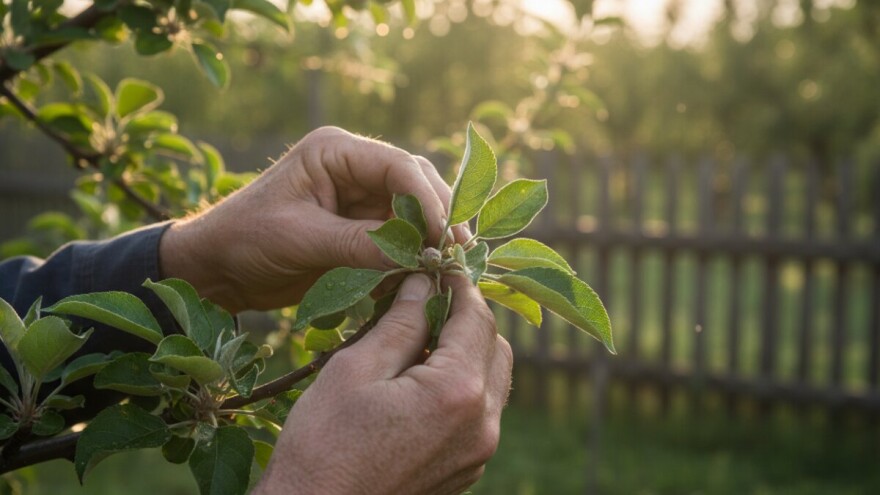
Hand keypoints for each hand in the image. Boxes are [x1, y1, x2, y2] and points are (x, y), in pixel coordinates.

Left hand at [160, 127, 462, 312]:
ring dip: (428, 239)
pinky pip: (397, 237)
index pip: (398, 166)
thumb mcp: (302, 239)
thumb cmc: (245, 239)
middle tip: (460, 254)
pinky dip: (410, 257)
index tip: (447, 235)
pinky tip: (417, 278)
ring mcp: (358, 198)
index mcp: (335, 151)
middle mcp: (353, 168)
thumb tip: (418, 256)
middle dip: (439, 217)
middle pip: (415, 184)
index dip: (429, 199)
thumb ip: (359, 243)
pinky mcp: (359, 227)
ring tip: (447, 268)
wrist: (217, 269)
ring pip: (412, 212)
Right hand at [253, 274, 512, 494]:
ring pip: (492, 380)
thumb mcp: (354, 369)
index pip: (476, 318)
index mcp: (456, 392)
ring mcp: (478, 452)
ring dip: (467, 351)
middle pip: (495, 347)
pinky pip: (480, 412)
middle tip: (429, 299)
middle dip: (467, 317)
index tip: (442, 263)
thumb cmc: (322, 445)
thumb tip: (423, 284)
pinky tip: (421, 378)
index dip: (460, 283)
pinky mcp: (467, 468)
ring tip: (420, 338)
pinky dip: (462, 385)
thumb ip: (399, 323)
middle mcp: (481, 424)